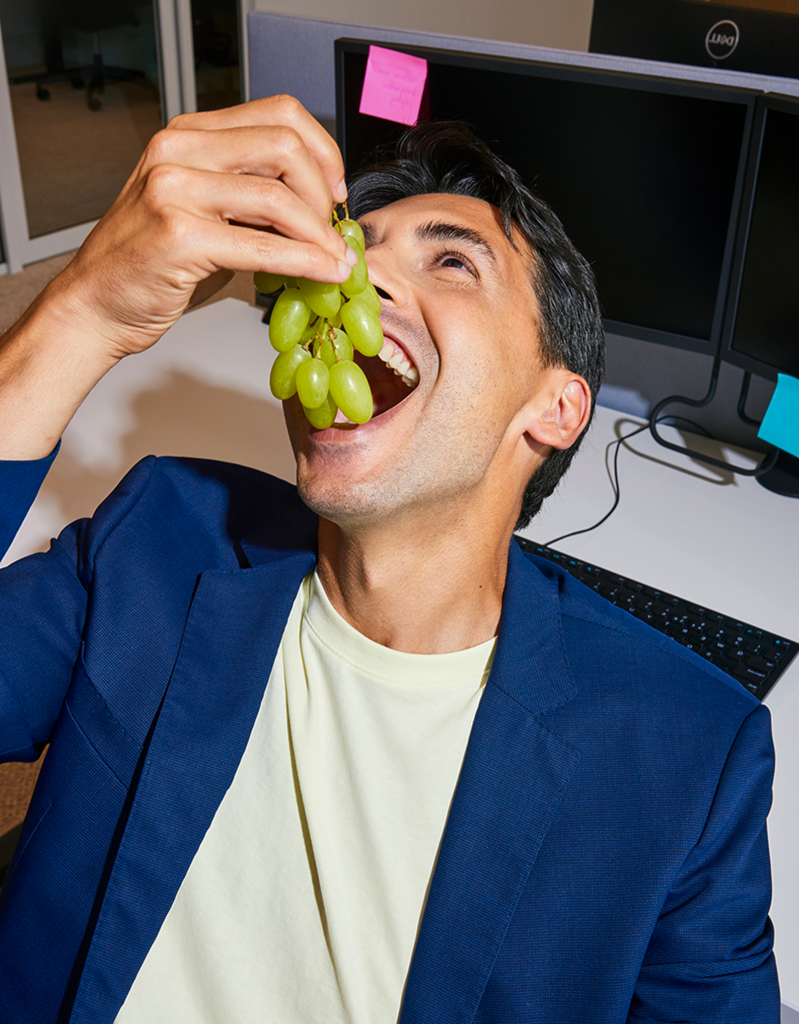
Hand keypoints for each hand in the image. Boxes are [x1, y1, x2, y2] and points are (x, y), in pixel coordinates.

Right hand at [0, 95, 357, 459]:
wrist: (95, 305)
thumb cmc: (149, 265)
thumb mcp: (203, 214)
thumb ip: (250, 199)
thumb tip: (318, 210)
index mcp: (188, 135)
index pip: (279, 114)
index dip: (322, 150)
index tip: (335, 189)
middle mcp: (178, 150)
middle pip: (285, 146)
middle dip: (324, 193)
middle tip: (334, 230)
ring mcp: (175, 189)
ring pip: (280, 197)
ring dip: (321, 235)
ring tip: (336, 260)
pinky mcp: (180, 234)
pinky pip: (265, 247)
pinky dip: (307, 262)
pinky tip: (326, 274)